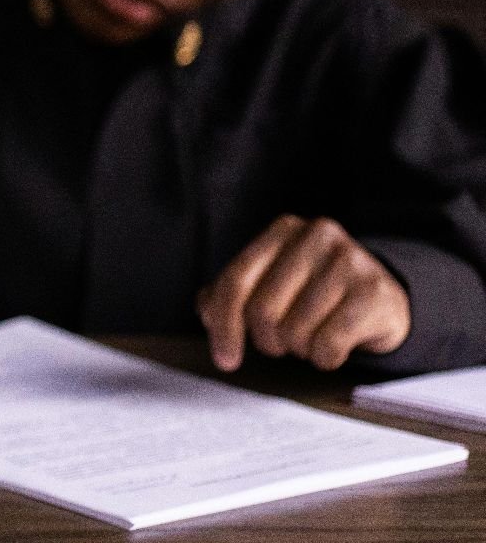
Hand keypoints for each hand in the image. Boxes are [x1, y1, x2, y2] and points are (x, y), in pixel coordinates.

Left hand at [198, 215, 410, 372]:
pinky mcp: (374, 293)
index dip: (224, 325)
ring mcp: (350, 261)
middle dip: (267, 340)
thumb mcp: (273, 283)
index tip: (224, 359)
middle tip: (281, 343)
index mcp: (283, 230)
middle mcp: (317, 236)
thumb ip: (232, 293)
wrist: (383, 299)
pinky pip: (328, 345)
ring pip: (295, 331)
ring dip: (299, 348)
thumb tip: (206, 311)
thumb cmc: (315, 293)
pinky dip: (324, 358)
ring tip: (312, 336)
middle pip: (262, 311)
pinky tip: (335, 346)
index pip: (235, 281)